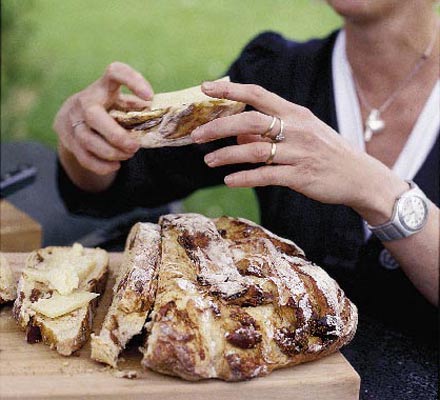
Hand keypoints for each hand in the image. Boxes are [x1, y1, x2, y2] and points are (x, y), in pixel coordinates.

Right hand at [54, 62, 152, 175]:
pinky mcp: (68, 140)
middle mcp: (84, 101)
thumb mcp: (121, 103)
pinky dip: (101, 165)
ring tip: (128, 154)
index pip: (115, 72)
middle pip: (93, 115)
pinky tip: (115, 165)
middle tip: (135, 146)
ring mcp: (72, 121)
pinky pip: (83, 157)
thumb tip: (158, 117)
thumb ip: (137, 109)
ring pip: (87, 140)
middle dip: (116, 135)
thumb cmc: (107, 109)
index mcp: (103, 87)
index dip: (132, 80)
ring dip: (111, 152)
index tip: (149, 96)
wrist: (72, 119)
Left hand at [191, 81, 407, 222]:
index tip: (205, 89)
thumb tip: (237, 139)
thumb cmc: (326, 151)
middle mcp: (296, 129)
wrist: (359, 175)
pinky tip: (229, 180)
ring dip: (226, 155)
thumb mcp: (302, 134)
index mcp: (295, 113)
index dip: (230, 90)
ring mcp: (299, 153)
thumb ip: (269, 133)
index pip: (258, 94)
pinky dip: (244, 178)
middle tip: (196, 135)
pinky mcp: (301, 176)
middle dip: (219, 127)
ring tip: (208, 161)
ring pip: (254, 151)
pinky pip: (266, 176)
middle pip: (250, 122)